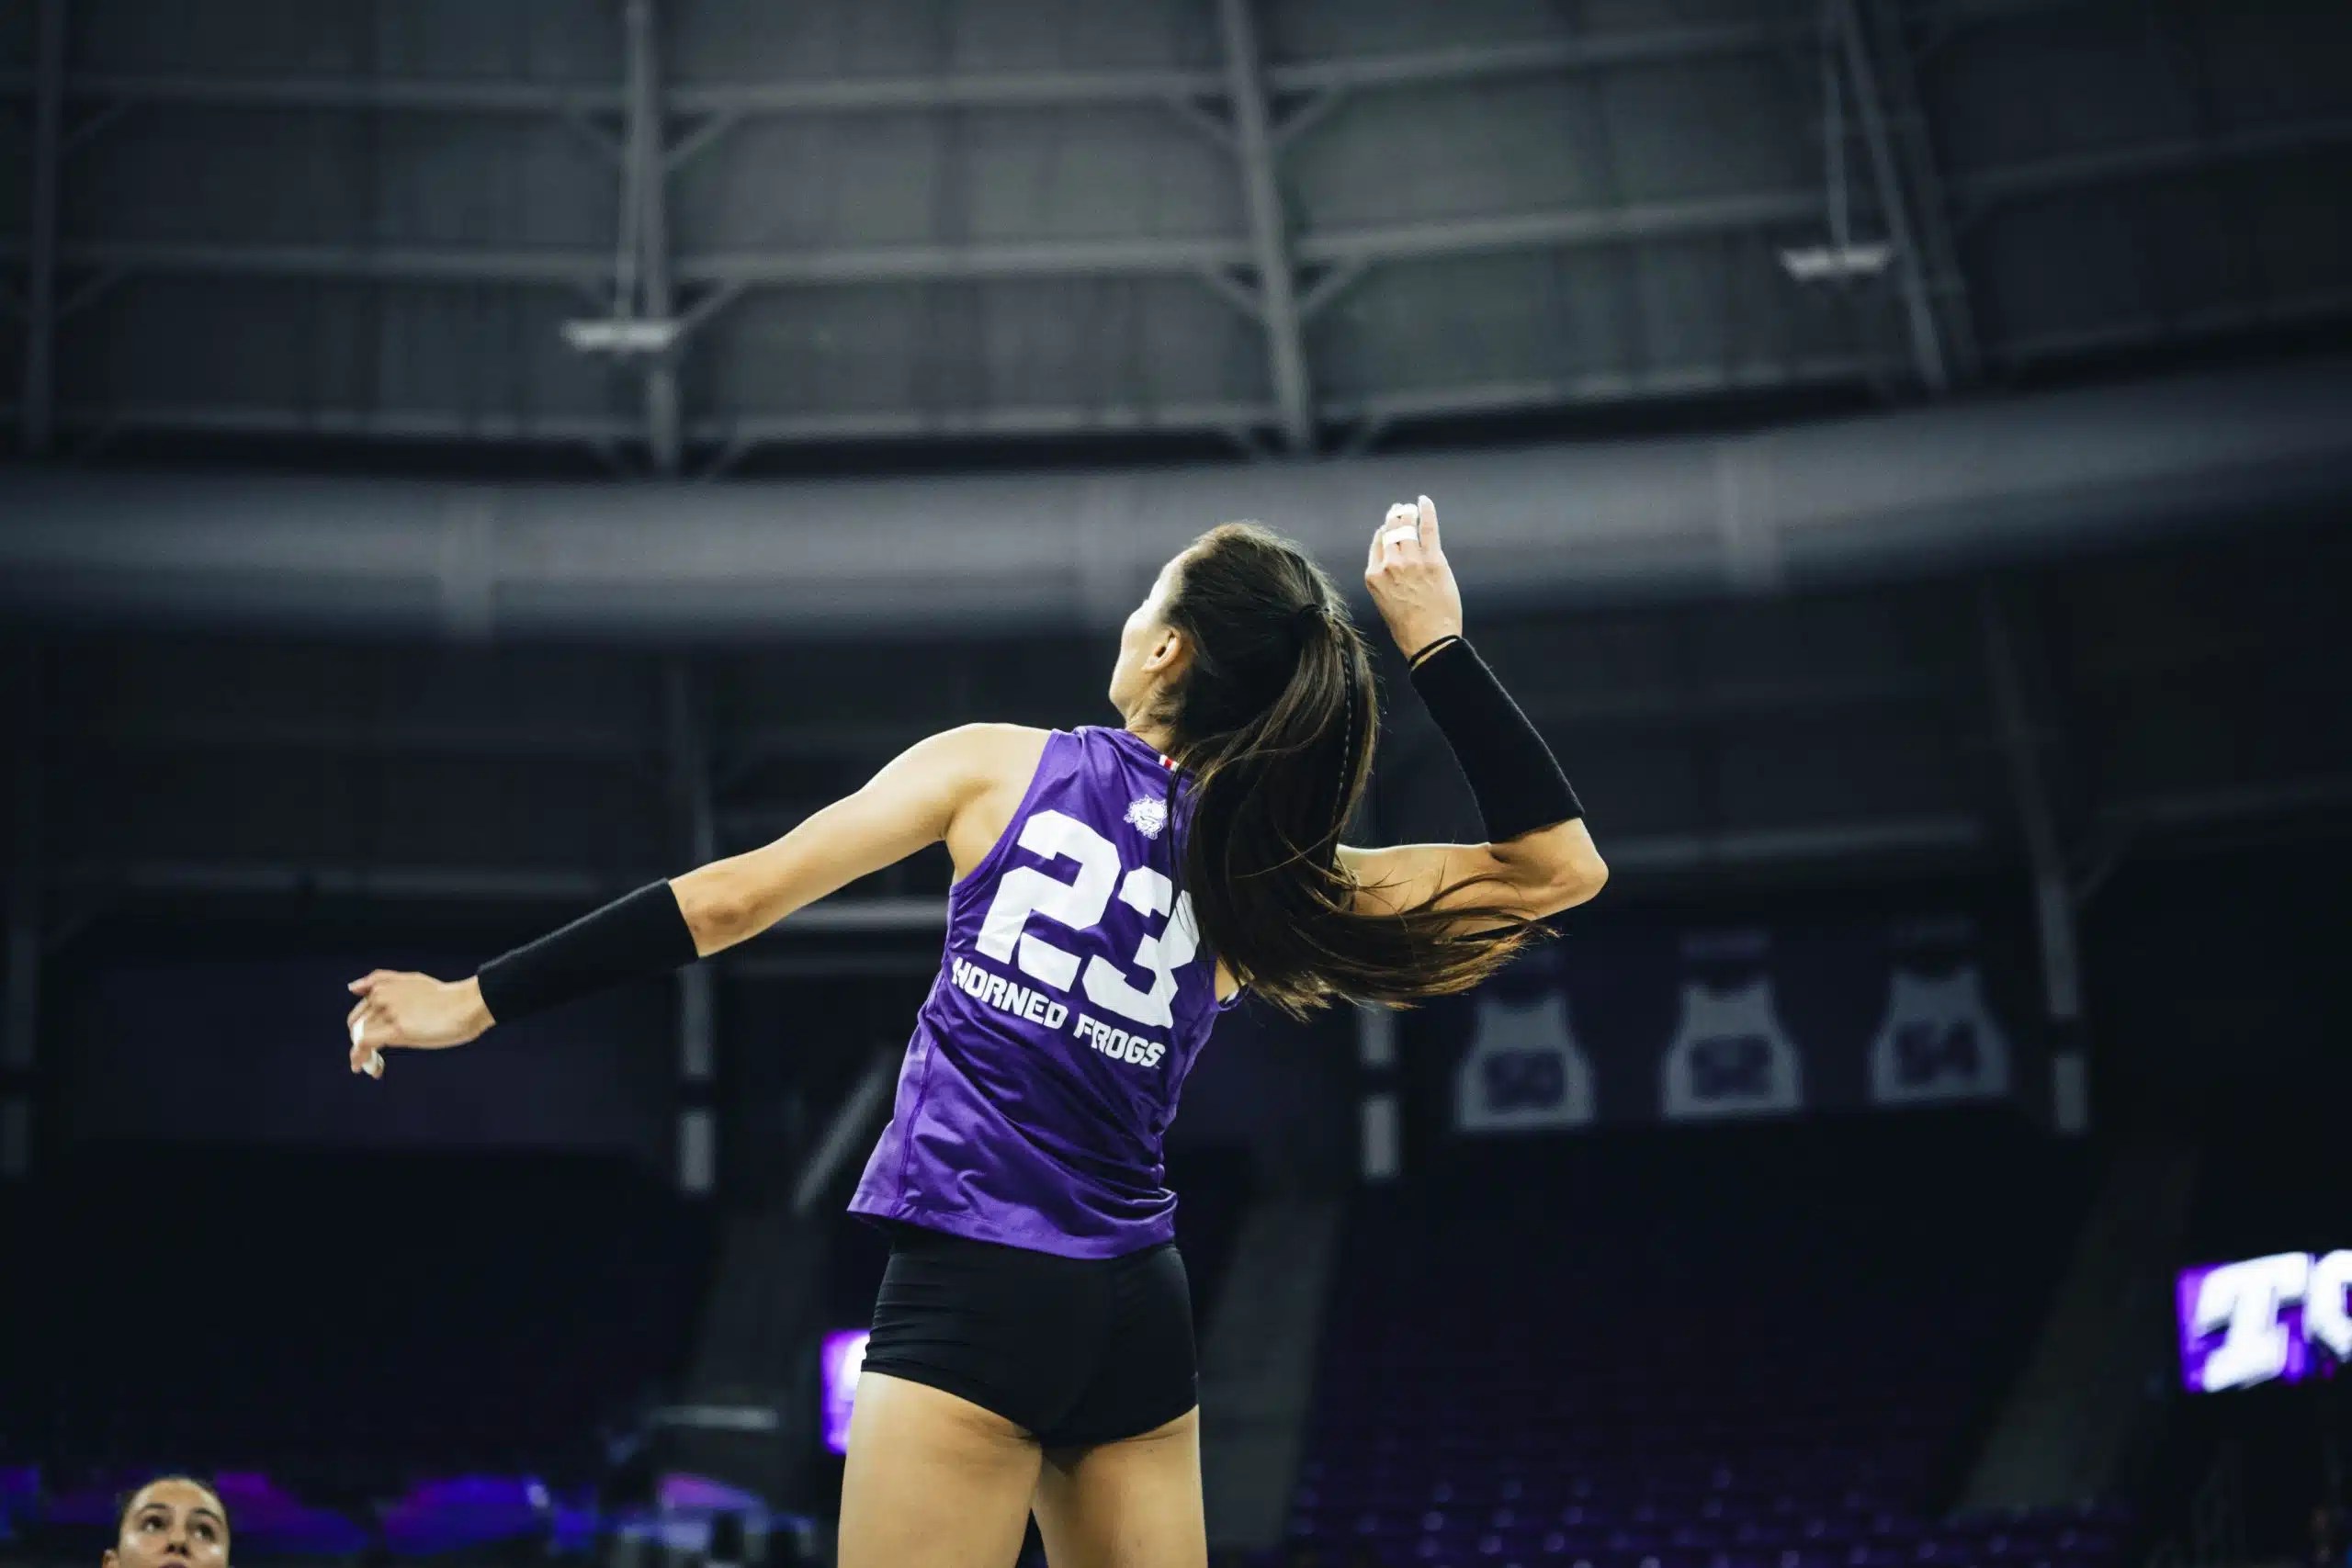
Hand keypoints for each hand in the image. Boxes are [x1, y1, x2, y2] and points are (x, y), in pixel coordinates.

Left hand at [345, 971, 493, 1077]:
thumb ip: (384, 981)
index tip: (370, 1041)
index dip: (361, 1025)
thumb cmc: (447, 998)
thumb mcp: (413, 981)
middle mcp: (382, 996)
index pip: (362, 1008)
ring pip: (360, 1035)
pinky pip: (366, 1044)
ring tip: (372, 1067)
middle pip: (357, 1023)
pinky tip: (359, 1067)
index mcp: (385, 985)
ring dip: (361, 1054)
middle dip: (359, 1040)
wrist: (469, 1005)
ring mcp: (389, 1012)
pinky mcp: (397, 1030)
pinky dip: (360, 1056)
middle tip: (371, 1058)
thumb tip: (352, 987)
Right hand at [1364, 494, 1461, 659]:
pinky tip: (1424, 501)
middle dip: (1393, 518)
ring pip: (1406, 527)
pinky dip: (1426, 511)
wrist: (1428, 639)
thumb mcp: (1384, 602)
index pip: (1377, 544)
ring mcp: (1411, 560)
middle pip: (1390, 532)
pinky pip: (1427, 528)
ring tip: (1409, 507)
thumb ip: (1385, 580)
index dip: (1383, 532)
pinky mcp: (1433, 559)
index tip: (1387, 527)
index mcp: (1374, 575)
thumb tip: (1392, 564)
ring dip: (1407, 513)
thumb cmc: (1407, 627)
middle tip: (1398, 509)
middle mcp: (1389, 564)